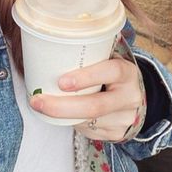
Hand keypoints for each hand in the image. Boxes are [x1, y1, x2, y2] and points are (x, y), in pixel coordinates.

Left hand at [29, 57, 145, 141]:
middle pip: (95, 106)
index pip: (111, 72)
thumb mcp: (108, 58)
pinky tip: (61, 116)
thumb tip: (48, 37)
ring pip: (88, 122)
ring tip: (42, 107)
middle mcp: (130, 97)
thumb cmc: (110, 73)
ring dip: (61, 116)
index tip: (61, 81)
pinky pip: (89, 131)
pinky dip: (72, 124)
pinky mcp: (118, 134)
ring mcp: (125, 118)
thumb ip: (89, 51)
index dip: (86, 77)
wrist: (133, 95)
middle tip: (38, 101)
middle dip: (62, 106)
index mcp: (128, 72)